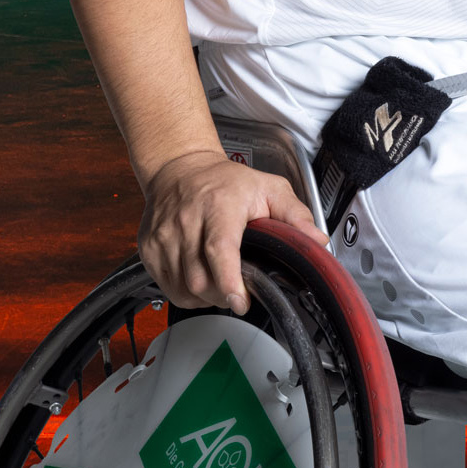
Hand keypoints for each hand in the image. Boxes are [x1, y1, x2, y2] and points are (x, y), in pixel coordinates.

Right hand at [138, 149, 318, 311]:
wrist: (180, 167)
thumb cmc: (225, 181)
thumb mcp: (269, 187)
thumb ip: (295, 214)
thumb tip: (316, 241)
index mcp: (219, 205)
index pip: (219, 248)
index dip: (228, 279)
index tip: (240, 299)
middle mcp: (187, 220)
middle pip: (199, 277)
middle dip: (222, 294)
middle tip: (238, 291)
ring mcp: (164, 235)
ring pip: (182, 287)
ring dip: (205, 297)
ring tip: (219, 283)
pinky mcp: (149, 247)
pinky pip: (167, 286)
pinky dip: (186, 293)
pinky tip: (200, 280)